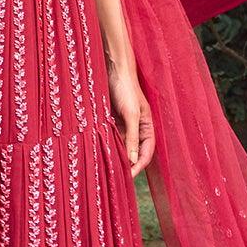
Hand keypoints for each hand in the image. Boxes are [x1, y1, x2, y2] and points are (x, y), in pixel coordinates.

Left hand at [108, 49, 153, 179]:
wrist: (113, 70)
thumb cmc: (126, 89)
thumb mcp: (131, 115)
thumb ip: (132, 137)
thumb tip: (133, 160)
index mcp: (147, 126)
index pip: (146, 152)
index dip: (139, 165)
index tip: (129, 176)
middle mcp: (136, 127)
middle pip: (133, 151)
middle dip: (127, 163)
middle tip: (116, 176)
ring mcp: (123, 124)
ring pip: (121, 145)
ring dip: (115, 154)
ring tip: (107, 166)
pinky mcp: (111, 120)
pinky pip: (110, 136)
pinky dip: (107, 144)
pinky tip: (100, 151)